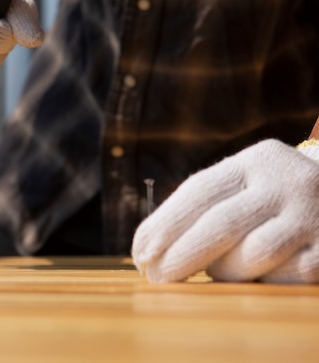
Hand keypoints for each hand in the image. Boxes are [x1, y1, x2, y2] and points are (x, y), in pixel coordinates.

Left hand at [132, 139, 318, 283]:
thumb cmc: (274, 194)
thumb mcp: (246, 182)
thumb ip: (207, 205)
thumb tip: (151, 248)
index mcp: (257, 160)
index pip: (201, 189)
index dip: (166, 223)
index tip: (140, 251)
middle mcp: (286, 182)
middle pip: (223, 223)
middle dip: (182, 255)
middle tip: (155, 277)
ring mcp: (312, 215)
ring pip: (254, 254)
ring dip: (224, 271)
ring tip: (213, 273)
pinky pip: (288, 276)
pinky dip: (262, 282)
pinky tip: (252, 279)